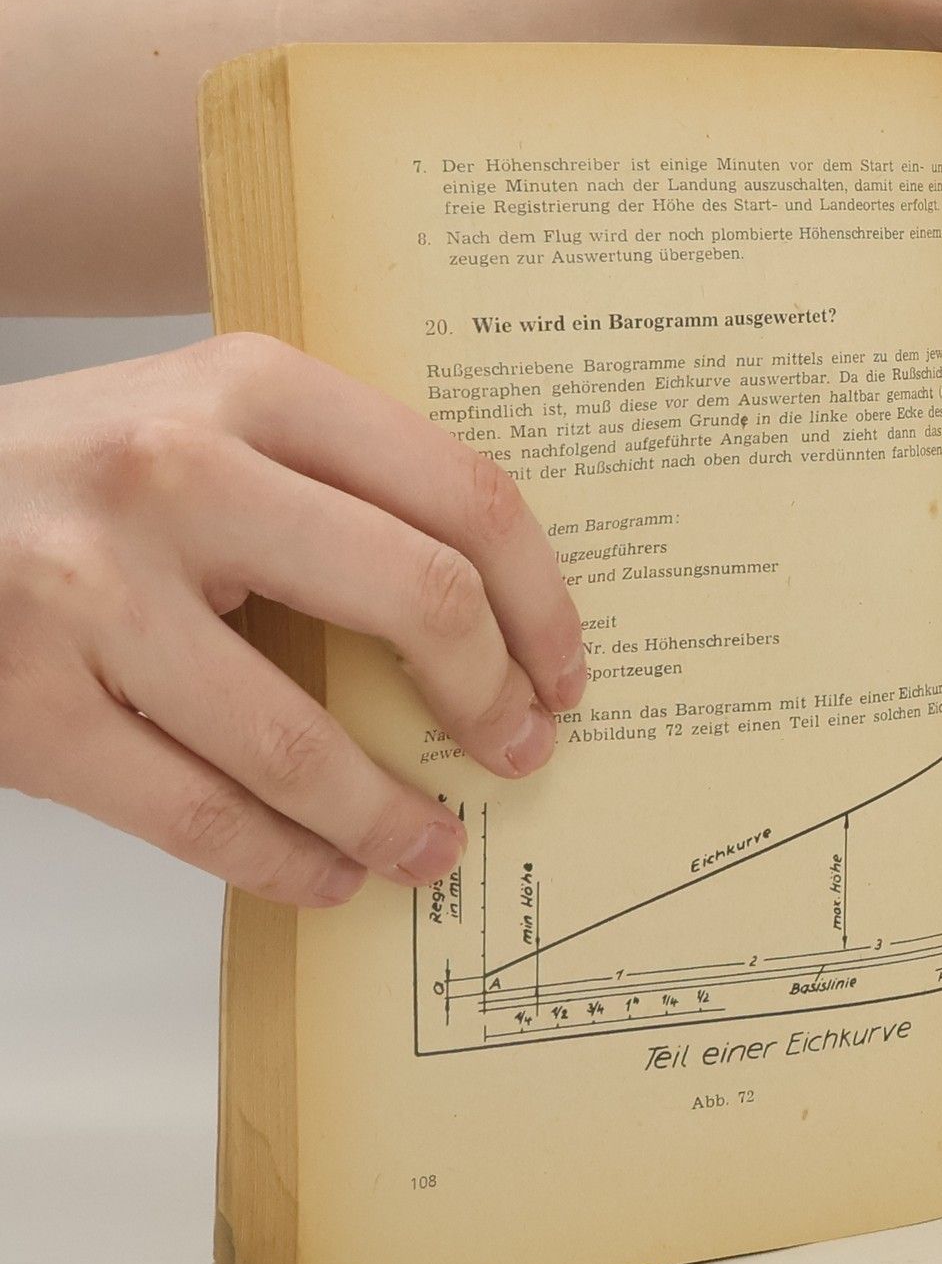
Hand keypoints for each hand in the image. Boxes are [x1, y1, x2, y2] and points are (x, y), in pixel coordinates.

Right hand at [0, 336, 586, 904]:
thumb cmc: (67, 478)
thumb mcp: (199, 424)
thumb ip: (327, 486)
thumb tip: (490, 622)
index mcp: (248, 388)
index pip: (461, 492)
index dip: (542, 600)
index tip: (566, 670)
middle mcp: (176, 472)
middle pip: (416, 597)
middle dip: (492, 699)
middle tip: (523, 753)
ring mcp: (92, 592)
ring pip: (303, 739)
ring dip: (392, 816)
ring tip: (434, 848)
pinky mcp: (29, 705)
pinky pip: (200, 816)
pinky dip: (287, 862)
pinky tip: (331, 875)